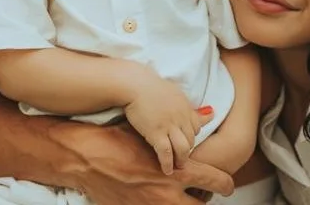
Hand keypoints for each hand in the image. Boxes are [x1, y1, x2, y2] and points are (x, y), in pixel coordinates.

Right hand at [75, 121, 233, 204]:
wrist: (84, 156)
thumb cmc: (118, 137)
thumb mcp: (150, 131)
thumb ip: (183, 128)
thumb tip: (209, 114)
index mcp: (177, 169)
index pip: (215, 180)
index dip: (224, 184)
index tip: (225, 185)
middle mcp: (169, 191)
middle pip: (202, 203)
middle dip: (204, 198)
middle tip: (202, 194)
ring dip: (184, 203)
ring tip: (180, 196)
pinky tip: (156, 200)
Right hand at [124, 75, 212, 174]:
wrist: (133, 84)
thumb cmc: (148, 85)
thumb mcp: (173, 92)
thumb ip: (187, 105)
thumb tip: (210, 111)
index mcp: (185, 106)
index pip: (196, 127)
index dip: (191, 136)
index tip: (184, 141)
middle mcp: (181, 117)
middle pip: (191, 139)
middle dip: (187, 150)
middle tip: (181, 158)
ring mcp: (169, 125)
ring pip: (184, 149)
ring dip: (181, 160)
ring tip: (177, 167)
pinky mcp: (156, 132)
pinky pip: (166, 152)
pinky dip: (168, 163)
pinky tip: (167, 170)